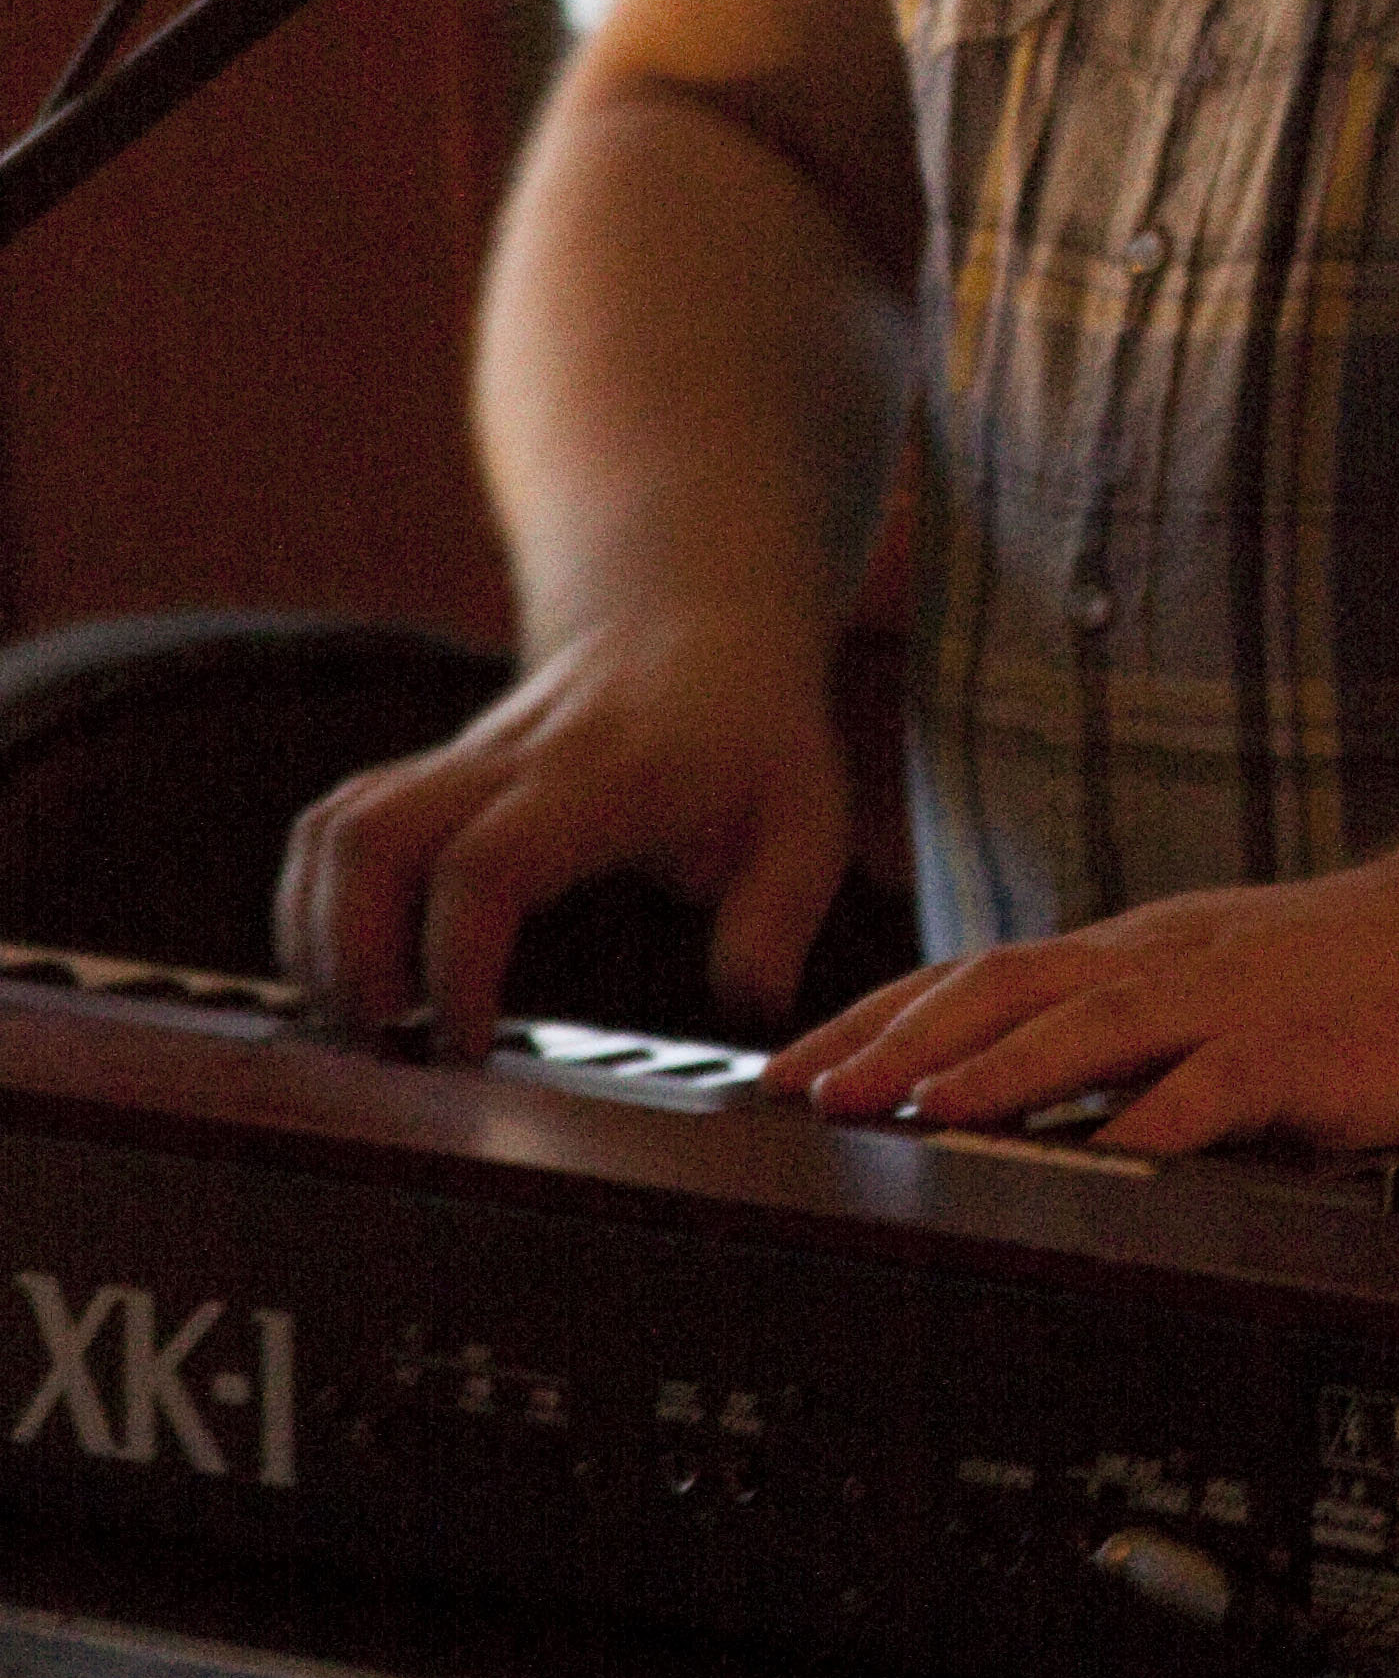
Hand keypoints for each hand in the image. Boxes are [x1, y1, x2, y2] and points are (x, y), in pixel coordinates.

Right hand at [272, 612, 856, 1059]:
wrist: (694, 628)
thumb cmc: (753, 742)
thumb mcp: (805, 821)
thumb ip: (777, 916)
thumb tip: (748, 1007)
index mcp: (599, 785)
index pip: (484, 868)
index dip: (454, 965)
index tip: (468, 1045)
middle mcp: (509, 765)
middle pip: (370, 838)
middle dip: (350, 956)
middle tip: (389, 1048)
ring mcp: (459, 764)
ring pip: (335, 827)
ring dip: (319, 935)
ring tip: (361, 1024)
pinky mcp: (430, 777)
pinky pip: (334, 824)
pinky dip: (314, 903)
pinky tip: (348, 974)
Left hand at [761, 854, 1398, 1156]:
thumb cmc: (1327, 975)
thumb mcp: (1194, 984)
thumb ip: (1104, 1028)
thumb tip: (985, 1083)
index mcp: (1128, 953)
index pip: (974, 975)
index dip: (873, 1019)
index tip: (784, 1067)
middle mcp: (1159, 963)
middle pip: (1007, 987)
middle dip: (901, 1040)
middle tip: (814, 1091)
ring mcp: (1226, 1001)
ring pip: (1093, 1024)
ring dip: (1001, 1070)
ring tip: (922, 1109)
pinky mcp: (1296, 1048)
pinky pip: (1215, 1085)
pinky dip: (1156, 1116)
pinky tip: (1106, 1152)